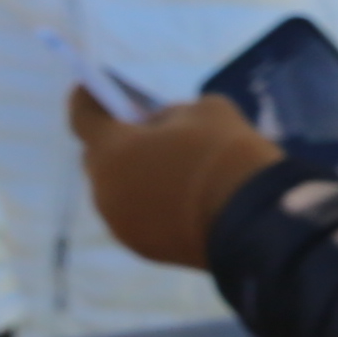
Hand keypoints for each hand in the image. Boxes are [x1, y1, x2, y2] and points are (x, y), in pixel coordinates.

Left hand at [71, 84, 282, 267]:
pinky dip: (149, 202)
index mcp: (111, 150)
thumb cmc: (225, 155)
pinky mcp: (143, 248)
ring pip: (118, 189)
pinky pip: (137, 214)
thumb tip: (160, 127)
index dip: (89, 98)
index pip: (82, 116)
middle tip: (144, 128)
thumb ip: (170, 115)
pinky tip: (178, 196)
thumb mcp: (203, 111)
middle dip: (116, 140)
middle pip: (100, 156)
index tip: (98, 88)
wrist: (255, 223)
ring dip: (133, 174)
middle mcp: (104, 190)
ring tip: (167, 165)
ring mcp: (121, 224)